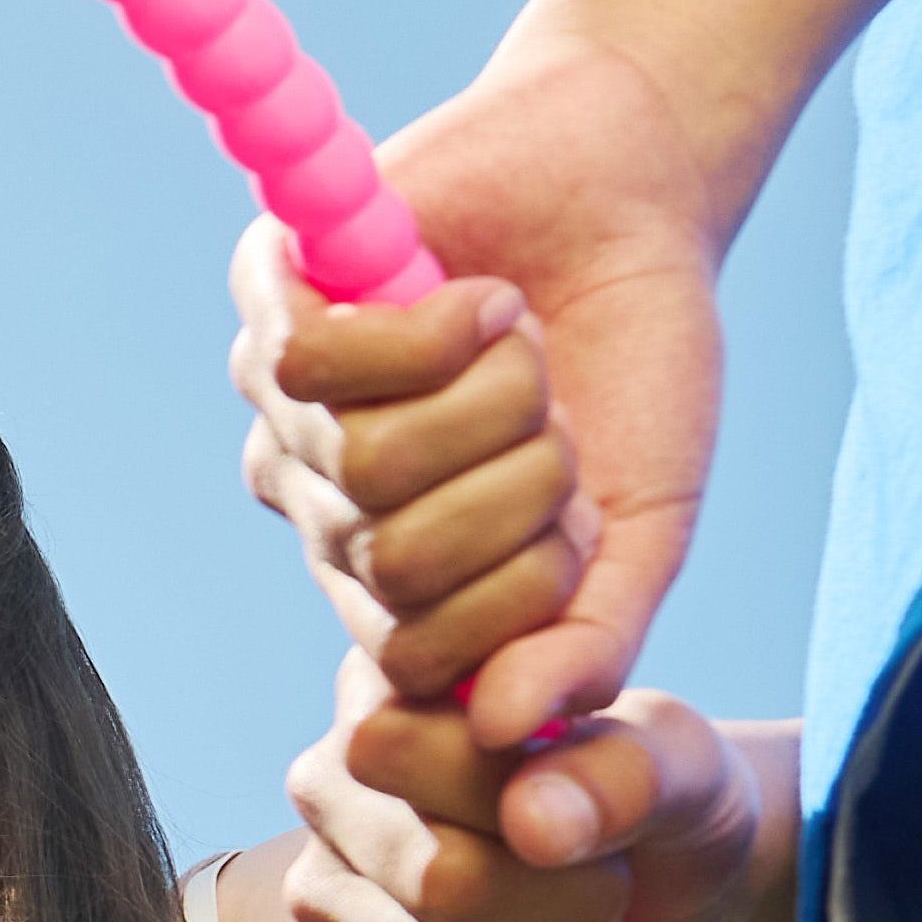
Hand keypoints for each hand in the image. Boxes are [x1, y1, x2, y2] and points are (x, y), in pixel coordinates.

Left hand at [230, 15, 735, 744]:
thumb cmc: (637, 364)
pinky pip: (310, 365)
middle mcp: (334, 510)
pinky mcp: (275, 303)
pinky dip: (432, 329)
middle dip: (523, 489)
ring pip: (364, 465)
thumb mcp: (646, 525)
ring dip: (489, 400)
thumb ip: (592, 642)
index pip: (425, 664)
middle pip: (399, 565)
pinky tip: (478, 298)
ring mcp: (292, 412)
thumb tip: (507, 734)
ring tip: (522, 344)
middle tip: (558, 417)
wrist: (633, 188)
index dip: (527, 599)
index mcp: (414, 586)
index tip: (587, 519)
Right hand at [281, 691, 770, 921]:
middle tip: (612, 892)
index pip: (406, 751)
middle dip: (570, 907)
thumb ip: (621, 773)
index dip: (525, 802)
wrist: (661, 889)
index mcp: (392, 689)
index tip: (595, 810)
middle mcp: (331, 784)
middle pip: (442, 881)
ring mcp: (321, 891)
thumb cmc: (656, 800)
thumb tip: (532, 823)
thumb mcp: (677, 766)